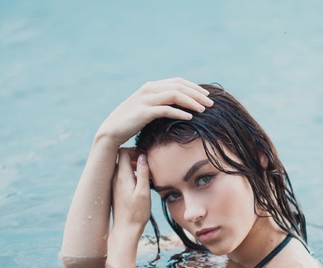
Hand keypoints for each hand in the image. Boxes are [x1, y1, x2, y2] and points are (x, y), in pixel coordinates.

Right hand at [96, 78, 212, 147]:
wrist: (111, 131)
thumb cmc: (131, 123)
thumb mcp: (147, 109)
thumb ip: (161, 103)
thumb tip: (179, 106)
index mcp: (151, 86)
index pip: (178, 81)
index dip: (194, 87)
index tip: (207, 95)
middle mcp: (149, 89)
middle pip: (179, 86)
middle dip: (197, 94)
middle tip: (211, 103)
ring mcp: (146, 100)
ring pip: (175, 95)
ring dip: (192, 102)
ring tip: (204, 110)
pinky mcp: (144, 112)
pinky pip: (166, 109)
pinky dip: (180, 112)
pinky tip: (190, 118)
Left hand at [112, 148, 150, 232]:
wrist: (126, 229)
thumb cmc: (137, 213)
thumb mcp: (144, 192)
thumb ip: (143, 172)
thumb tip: (142, 156)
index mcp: (121, 176)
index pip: (122, 151)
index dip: (134, 150)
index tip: (145, 157)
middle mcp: (115, 178)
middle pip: (121, 157)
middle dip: (134, 156)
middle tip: (146, 165)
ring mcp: (114, 184)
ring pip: (121, 166)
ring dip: (133, 166)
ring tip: (145, 174)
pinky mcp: (116, 190)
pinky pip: (121, 175)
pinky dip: (130, 173)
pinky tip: (140, 183)